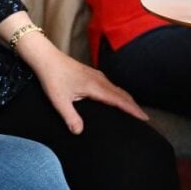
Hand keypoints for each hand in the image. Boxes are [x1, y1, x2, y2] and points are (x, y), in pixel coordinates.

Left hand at [27, 41, 147, 133]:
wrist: (45, 57)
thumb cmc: (52, 77)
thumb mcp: (59, 100)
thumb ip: (70, 116)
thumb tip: (79, 132)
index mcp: (95, 86)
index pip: (119, 100)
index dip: (133, 110)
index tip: (145, 119)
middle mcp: (99, 80)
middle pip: (122, 94)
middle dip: (134, 106)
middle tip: (145, 119)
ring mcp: (96, 75)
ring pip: (117, 88)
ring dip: (127, 99)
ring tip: (134, 110)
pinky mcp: (91, 74)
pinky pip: (111, 85)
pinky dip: (118, 93)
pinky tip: (116, 98)